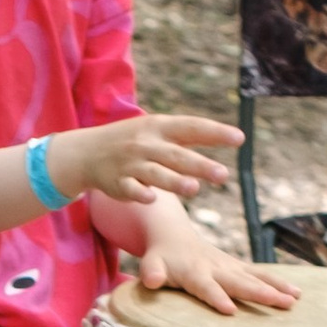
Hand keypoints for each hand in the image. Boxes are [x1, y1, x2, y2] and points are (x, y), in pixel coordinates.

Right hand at [52, 112, 237, 207]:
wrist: (86, 152)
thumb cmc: (132, 142)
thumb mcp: (156, 130)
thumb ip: (187, 136)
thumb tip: (227, 135)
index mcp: (159, 127)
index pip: (191, 127)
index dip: (215, 132)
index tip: (239, 138)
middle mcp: (146, 144)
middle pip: (177, 155)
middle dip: (199, 165)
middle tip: (223, 175)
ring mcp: (130, 164)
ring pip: (155, 173)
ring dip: (174, 181)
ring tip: (194, 189)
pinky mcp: (117, 183)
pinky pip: (130, 189)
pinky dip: (140, 193)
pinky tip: (151, 199)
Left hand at [119, 197, 298, 316]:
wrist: (174, 236)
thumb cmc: (160, 258)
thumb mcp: (150, 263)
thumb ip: (152, 272)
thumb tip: (152, 281)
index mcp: (194, 272)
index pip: (206, 287)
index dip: (217, 297)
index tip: (230, 309)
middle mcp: (216, 267)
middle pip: (240, 282)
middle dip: (260, 293)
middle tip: (282, 304)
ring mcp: (230, 266)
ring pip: (256, 277)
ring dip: (276, 287)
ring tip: (295, 299)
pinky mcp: (238, 266)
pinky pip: (260, 274)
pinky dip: (278, 282)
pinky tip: (297, 293)